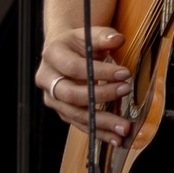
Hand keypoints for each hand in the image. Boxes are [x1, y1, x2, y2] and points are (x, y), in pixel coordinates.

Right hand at [36, 26, 130, 144]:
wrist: (64, 52)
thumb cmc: (78, 43)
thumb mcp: (89, 34)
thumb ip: (104, 36)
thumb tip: (118, 39)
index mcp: (52, 56)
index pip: (75, 67)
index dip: (100, 72)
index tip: (125, 73)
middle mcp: (48, 80)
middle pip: (72, 94)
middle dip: (101, 96)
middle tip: (126, 92)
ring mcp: (53, 99)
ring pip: (76, 115)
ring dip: (101, 123)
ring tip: (124, 129)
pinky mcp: (63, 112)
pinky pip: (80, 124)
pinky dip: (98, 132)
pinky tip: (115, 138)